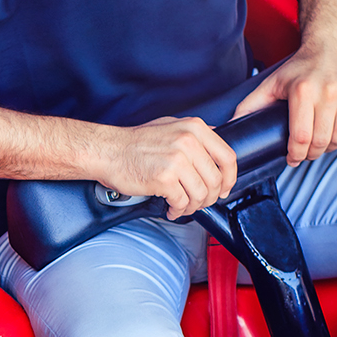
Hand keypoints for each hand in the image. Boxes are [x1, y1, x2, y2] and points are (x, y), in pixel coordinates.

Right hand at [96, 117, 237, 219]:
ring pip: (201, 194)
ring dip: (193, 206)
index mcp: (194, 128)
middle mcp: (188, 142)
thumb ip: (195, 135)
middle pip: (216, 180)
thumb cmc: (134, 142)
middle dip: (209, 197)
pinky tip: (171, 207)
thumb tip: (217, 145)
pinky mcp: (164, 179)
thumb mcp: (169, 126)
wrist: (106, 151)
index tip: (223, 187)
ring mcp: (177, 160)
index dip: (230, 178)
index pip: (228, 157)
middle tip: (199, 201)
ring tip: (182, 205)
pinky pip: (182, 202)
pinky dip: (178, 210)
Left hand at [232, 41, 336, 164]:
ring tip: (319, 143)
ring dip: (329, 147)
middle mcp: (331, 93)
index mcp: (303, 91)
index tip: (292, 159)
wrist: (334, 44)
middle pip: (321, 142)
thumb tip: (230, 125)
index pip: (301, 137)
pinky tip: (336, 131)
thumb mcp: (272, 83)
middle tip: (305, 154)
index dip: (296, 155)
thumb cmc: (300, 67)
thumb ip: (251, 105)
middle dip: (311, 154)